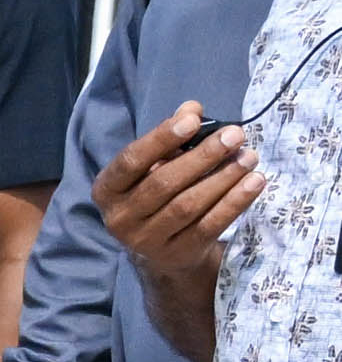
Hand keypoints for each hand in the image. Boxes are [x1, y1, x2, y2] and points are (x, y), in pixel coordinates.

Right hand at [98, 101, 265, 274]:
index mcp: (108, 190)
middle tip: (235, 135)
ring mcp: (146, 241)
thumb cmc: (159, 193)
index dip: (160, 139)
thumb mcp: (156, 163)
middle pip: (163, 184)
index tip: (193, 119)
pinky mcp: (177, 254)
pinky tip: (254, 182)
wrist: (162, 249)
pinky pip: (209, 226)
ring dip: (223, 178)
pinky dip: (234, 202)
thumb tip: (192, 108)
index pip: (130, 162)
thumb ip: (172, 136)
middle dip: (202, 157)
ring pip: (187, 206)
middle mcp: (120, 218)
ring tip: (249, 156)